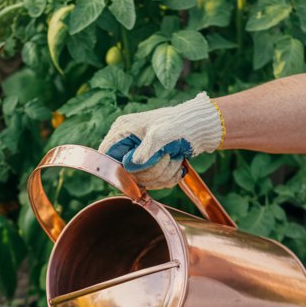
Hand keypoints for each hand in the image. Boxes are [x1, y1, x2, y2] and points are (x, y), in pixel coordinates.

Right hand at [99, 92, 222, 188]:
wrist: (199, 127)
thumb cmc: (179, 124)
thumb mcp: (161, 133)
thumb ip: (144, 150)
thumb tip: (131, 166)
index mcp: (123, 131)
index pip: (106, 156)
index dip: (119, 167)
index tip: (136, 170)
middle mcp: (127, 144)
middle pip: (126, 173)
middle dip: (151, 170)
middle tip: (167, 157)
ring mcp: (139, 155)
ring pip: (142, 181)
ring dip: (163, 174)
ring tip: (175, 158)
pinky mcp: (150, 165)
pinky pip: (153, 183)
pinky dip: (167, 177)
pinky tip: (177, 165)